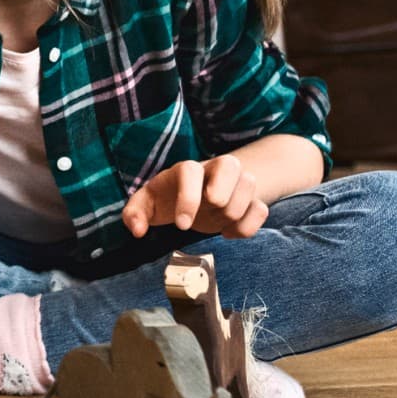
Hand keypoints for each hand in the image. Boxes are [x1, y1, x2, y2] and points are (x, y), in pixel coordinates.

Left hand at [121, 155, 267, 240]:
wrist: (196, 199)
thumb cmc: (168, 199)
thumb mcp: (148, 205)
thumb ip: (135, 214)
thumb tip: (137, 230)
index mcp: (185, 169)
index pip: (190, 170)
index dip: (188, 198)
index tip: (182, 225)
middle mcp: (214, 168)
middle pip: (230, 165)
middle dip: (218, 199)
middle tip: (205, 214)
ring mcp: (237, 182)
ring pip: (250, 184)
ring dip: (231, 213)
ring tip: (215, 222)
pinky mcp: (252, 199)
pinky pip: (261, 209)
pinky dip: (247, 227)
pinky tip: (229, 232)